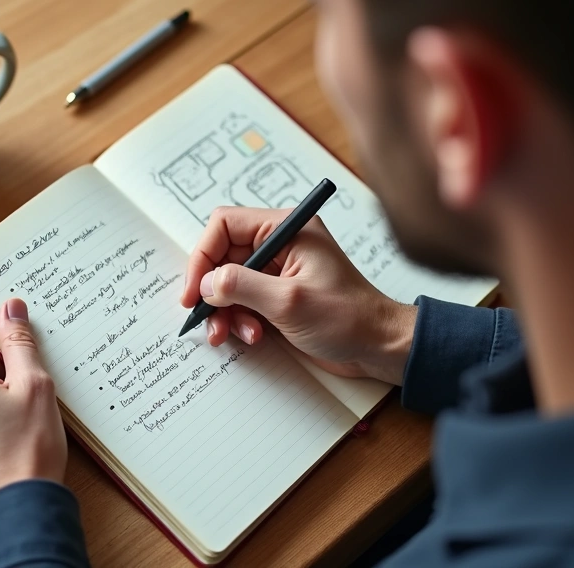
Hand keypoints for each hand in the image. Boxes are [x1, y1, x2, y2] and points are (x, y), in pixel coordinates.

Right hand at [181, 206, 416, 384]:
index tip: (195, 290)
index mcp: (287, 229)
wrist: (378, 347)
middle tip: (206, 317)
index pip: (225, 226)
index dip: (203, 256)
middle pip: (223, 256)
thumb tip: (206, 283)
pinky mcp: (278, 295)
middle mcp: (280, 245)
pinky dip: (239, 320)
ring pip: (229, 283)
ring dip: (225, 310)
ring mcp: (279, 271)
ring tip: (233, 334)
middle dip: (213, 290)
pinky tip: (252, 336)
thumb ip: (241, 287)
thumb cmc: (348, 318)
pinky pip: (243, 302)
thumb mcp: (288, 301)